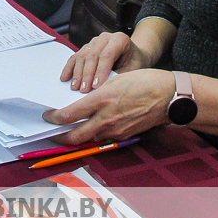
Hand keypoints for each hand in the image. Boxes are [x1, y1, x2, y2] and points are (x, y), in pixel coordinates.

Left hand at [44, 69, 174, 144]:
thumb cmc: (144, 82)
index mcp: (102, 100)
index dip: (54, 118)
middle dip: (59, 137)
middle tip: (51, 132)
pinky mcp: (124, 135)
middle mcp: (106, 118)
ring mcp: (116, 130)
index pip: (69, 115)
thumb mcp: (115, 80)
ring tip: (69, 129)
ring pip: (89, 138)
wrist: (169, 96)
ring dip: (77, 136)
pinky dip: (94, 134)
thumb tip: (81, 101)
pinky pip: (103, 137)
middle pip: (75, 136)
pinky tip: (91, 126)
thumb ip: (97, 93)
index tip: (48, 116)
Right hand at [60, 31, 149, 92]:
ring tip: (75, 88)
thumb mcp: (133, 70)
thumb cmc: (134, 63)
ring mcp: (94, 41)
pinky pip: (75, 57)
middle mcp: (105, 38)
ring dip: (77, 73)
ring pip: (82, 56)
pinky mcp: (86, 47)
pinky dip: (69, 68)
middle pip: (92, 55)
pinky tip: (65, 78)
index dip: (100, 71)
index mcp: (120, 39)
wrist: (134, 55)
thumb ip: (119, 76)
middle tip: (84, 90)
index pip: (107, 55)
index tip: (96, 86)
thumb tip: (103, 89)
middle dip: (87, 74)